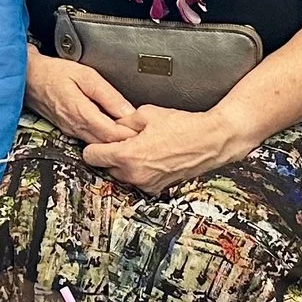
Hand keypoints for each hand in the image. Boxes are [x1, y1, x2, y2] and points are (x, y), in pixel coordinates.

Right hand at [26, 52, 142, 145]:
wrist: (28, 78)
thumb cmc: (53, 73)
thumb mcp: (85, 76)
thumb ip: (108, 95)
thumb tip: (128, 110)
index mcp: (82, 113)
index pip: (113, 134)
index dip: (129, 134)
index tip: (142, 130)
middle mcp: (76, 127)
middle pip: (107, 143)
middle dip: (125, 140)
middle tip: (141, 134)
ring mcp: (71, 130)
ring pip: (98, 143)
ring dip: (115, 141)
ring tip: (131, 133)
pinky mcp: (68, 129)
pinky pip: (89, 139)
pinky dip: (103, 137)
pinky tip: (112, 131)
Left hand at [81, 104, 245, 193]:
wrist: (211, 141)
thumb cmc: (184, 127)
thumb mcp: (147, 113)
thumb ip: (123, 120)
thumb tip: (113, 124)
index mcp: (127, 156)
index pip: (91, 156)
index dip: (93, 146)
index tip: (98, 141)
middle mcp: (134, 174)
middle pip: (106, 167)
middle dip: (111, 154)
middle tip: (124, 141)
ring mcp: (146, 184)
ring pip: (122, 175)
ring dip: (126, 163)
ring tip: (142, 147)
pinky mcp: (158, 188)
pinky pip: (139, 179)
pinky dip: (141, 170)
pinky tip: (153, 156)